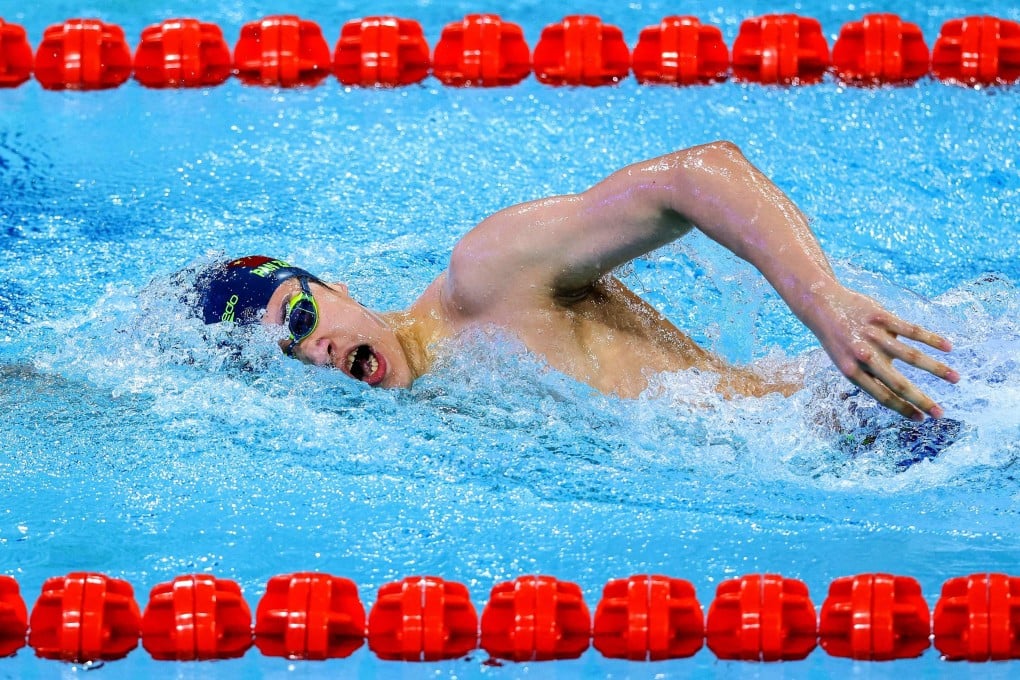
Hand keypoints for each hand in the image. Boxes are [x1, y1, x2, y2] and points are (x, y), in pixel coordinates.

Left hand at [809, 286, 959, 420]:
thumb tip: (898, 394)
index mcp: (853, 372)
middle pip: (898, 383)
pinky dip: (932, 339)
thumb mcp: (845, 363)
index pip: (882, 396)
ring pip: (911, 356)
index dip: (902, 409)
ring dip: (937, 369)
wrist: (822, 305)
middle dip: (921, 400)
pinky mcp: (882, 318)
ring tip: (956, 379)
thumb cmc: (839, 340)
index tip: (921, 419)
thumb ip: (869, 376)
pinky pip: (912, 330)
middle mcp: (864, 357)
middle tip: (941, 414)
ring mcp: (874, 336)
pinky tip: (948, 348)